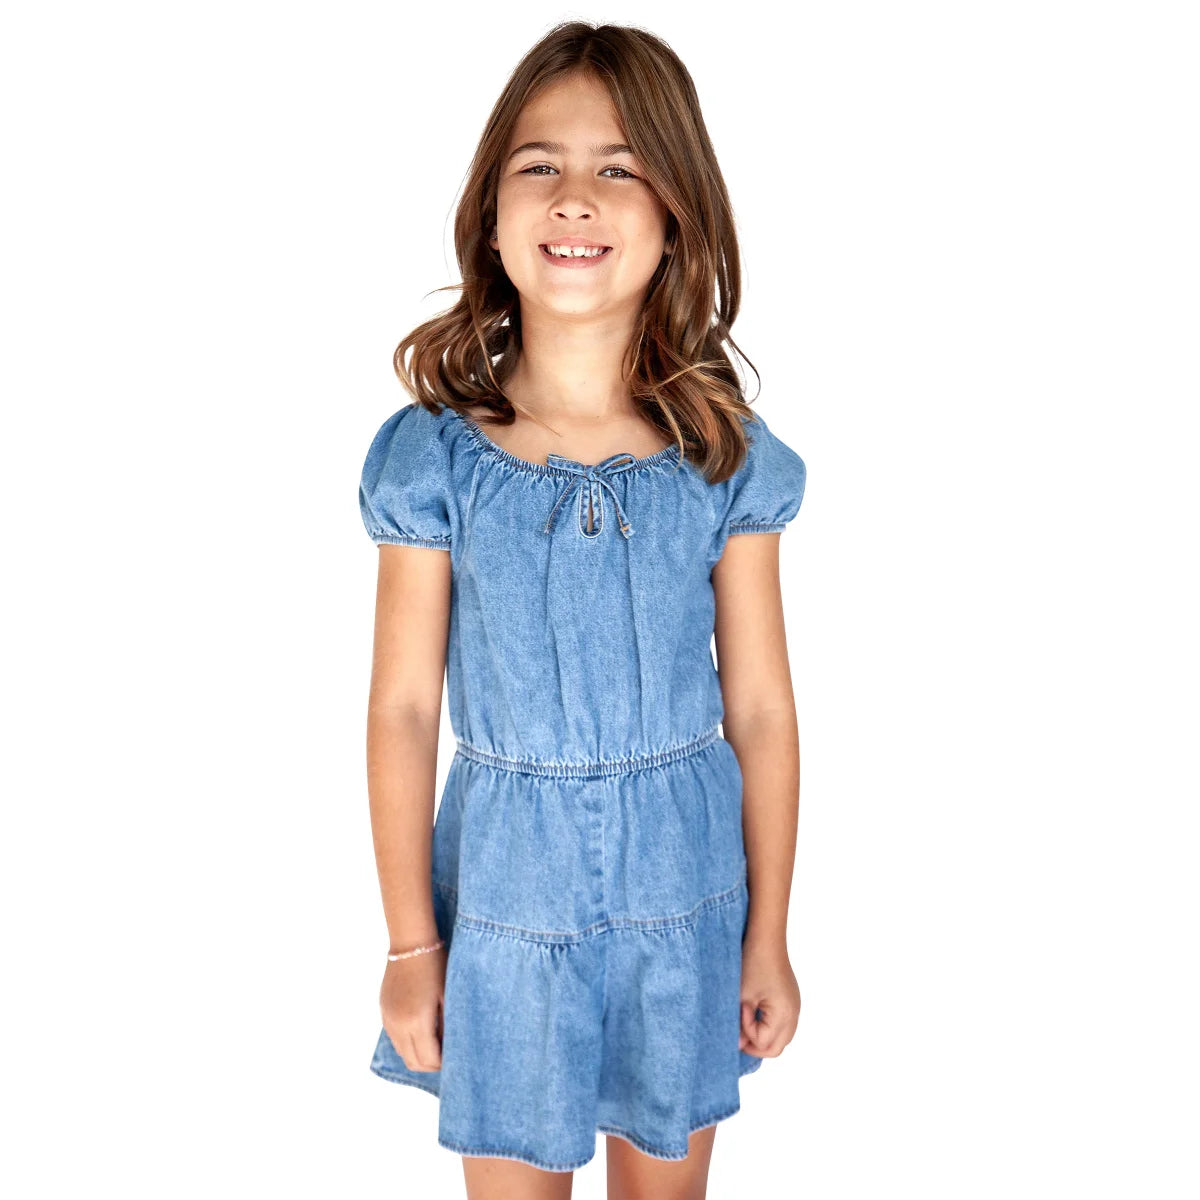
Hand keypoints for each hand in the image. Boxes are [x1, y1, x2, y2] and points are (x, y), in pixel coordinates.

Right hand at [380, 947, 446, 1071]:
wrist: (411, 944)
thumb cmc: (436, 967)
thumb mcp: (448, 996)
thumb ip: (447, 1026)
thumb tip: (450, 1048)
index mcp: (417, 1022)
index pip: (429, 1060)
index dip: (443, 1064)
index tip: (455, 1057)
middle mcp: (399, 1025)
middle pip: (413, 1062)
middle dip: (430, 1064)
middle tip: (446, 1056)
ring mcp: (388, 1019)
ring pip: (402, 1053)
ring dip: (418, 1055)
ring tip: (435, 1044)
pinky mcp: (383, 1011)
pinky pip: (395, 1038)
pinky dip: (408, 1042)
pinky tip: (421, 1030)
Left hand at [739, 937, 800, 1057]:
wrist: (766, 938)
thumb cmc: (754, 963)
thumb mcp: (743, 996)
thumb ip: (740, 1024)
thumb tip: (738, 1044)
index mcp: (784, 1014)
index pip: (765, 1043)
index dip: (747, 1032)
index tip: (738, 1012)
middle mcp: (794, 1014)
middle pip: (777, 1048)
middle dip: (756, 1045)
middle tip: (738, 1034)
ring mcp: (795, 1006)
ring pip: (782, 1037)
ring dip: (764, 1037)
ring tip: (745, 1024)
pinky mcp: (791, 999)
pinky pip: (784, 1024)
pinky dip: (770, 1026)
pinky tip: (756, 1015)